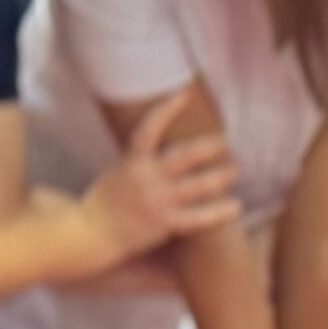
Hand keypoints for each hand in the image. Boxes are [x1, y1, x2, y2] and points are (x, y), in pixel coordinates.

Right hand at [82, 86, 240, 261]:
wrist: (92, 232)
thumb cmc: (111, 199)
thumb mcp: (121, 170)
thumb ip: (143, 157)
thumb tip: (167, 140)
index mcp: (132, 161)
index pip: (149, 130)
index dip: (166, 111)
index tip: (183, 95)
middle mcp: (146, 178)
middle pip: (184, 156)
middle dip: (210, 147)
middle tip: (225, 142)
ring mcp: (156, 201)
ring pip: (199, 186)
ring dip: (221, 176)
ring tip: (233, 169)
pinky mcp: (165, 224)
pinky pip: (199, 218)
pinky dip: (220, 211)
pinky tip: (235, 206)